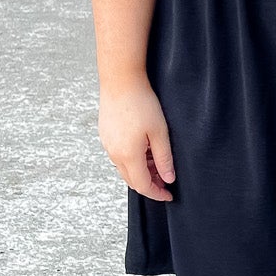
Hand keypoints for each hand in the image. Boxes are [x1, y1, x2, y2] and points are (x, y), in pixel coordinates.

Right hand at [99, 77, 175, 200]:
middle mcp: (114, 154)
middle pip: (132, 180)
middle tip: (165, 180)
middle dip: (150, 184)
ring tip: (158, 163)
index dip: (157, 193)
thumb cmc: (141, 103)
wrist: (120, 80)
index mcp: (128, 155)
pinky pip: (119, 156)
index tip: (169, 195)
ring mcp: (107, 144)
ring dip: (141, 171)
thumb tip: (168, 179)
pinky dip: (132, 160)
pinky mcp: (105, 135)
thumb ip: (164, 159)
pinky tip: (144, 150)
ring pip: (125, 168)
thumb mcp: (160, 132)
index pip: (143, 185)